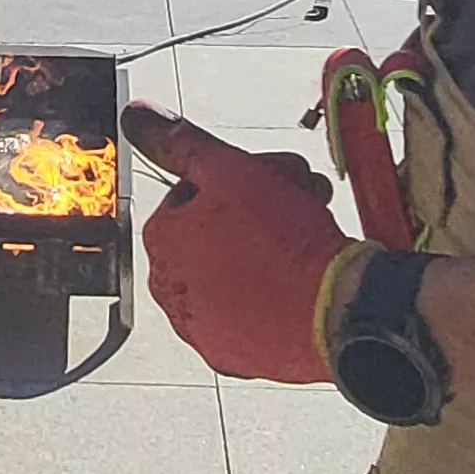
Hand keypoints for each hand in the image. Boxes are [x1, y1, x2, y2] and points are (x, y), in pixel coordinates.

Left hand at [127, 104, 355, 383]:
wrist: (336, 310)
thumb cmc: (286, 242)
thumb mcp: (232, 171)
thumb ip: (182, 142)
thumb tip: (138, 116)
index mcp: (162, 241)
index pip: (192, 192)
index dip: (236, 179)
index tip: (269, 181)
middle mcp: (170, 289)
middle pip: (211, 232)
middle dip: (254, 210)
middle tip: (295, 202)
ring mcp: (201, 327)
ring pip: (230, 272)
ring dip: (263, 249)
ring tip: (304, 238)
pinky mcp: (233, 357)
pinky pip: (248, 313)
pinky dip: (269, 295)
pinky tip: (298, 280)